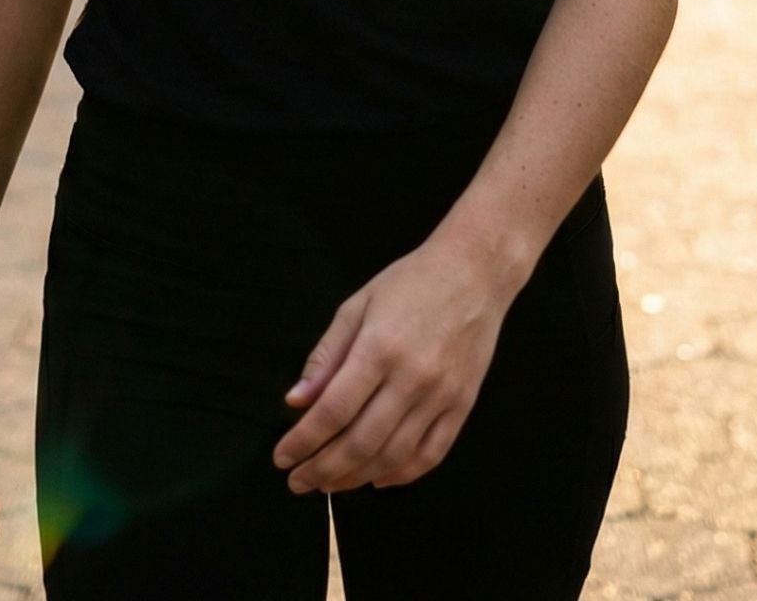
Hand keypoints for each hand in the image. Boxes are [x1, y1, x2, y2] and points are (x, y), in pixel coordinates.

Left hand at [270, 234, 516, 495]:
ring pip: (393, 456)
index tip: (282, 457)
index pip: (333, 410)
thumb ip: (327, 355)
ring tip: (329, 484)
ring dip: (355, 478)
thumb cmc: (410, 282)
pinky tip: (376, 479)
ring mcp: (441, 396)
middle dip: (322, 469)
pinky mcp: (462, 405)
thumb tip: (296, 401)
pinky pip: (430, 455)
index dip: (303, 440)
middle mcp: (412, 378)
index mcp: (379, 348)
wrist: (474, 272)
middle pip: (360, 442)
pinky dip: (400, 474)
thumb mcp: (358, 305)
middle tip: (298, 481)